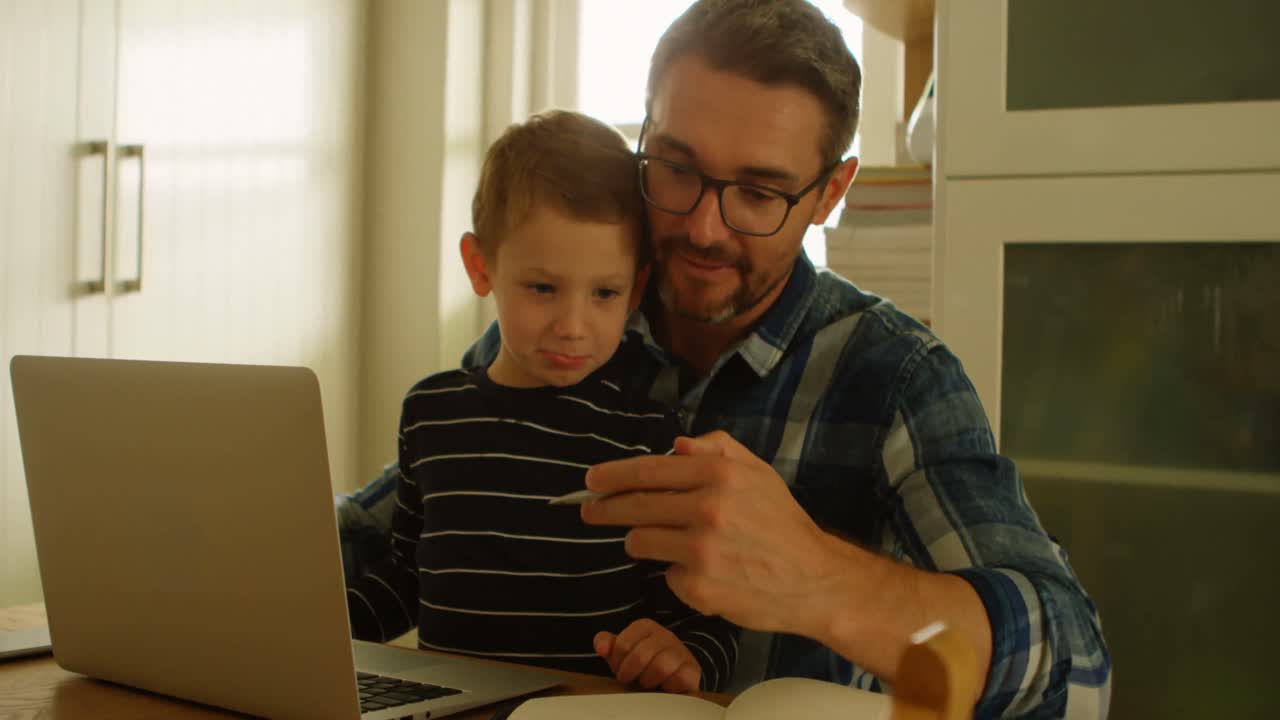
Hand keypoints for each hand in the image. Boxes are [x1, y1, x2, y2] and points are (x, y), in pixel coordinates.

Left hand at [581, 431, 838, 637]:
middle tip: (589, 511)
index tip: (591, 481)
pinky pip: (664, 574)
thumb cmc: (781, 523)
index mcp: (719, 474)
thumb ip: (718, 449)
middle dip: (603, 508)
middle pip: (634, 506)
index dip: (612, 475)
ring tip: (663, 542)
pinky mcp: (698, 588)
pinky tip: (701, 571)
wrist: (813, 579)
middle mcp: (707, 509)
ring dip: (641, 541)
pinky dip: (674, 573)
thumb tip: (677, 444)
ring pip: (639, 541)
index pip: (648, 470)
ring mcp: (700, 551)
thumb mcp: (758, 472)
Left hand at [594, 618, 700, 692]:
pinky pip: (678, 679)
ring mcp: (680, 651)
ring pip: (660, 667)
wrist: (673, 672)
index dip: (616, 662)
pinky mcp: (692, 669)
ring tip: (646, 683)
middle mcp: (665, 635)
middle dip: (629, 673)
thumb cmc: (643, 661)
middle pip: (640, 656)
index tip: (618, 669)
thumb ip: (606, 644)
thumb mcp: (622, 651)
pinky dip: (666, 687)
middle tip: (629, 679)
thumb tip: (601, 648)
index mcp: (645, 627)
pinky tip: (662, 687)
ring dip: (648, 681)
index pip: (622, 644)